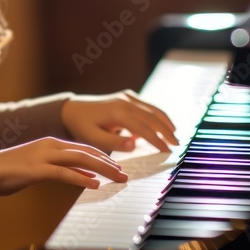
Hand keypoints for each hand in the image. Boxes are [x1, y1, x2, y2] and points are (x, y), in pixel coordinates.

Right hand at [0, 137, 127, 195]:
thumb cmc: (13, 170)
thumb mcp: (43, 168)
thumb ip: (65, 169)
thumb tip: (89, 177)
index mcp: (52, 143)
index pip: (85, 148)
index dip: (103, 157)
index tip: (119, 167)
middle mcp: (51, 146)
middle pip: (87, 152)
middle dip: (108, 163)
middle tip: (125, 174)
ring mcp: (43, 156)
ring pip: (80, 159)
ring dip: (102, 169)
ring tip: (117, 178)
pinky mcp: (36, 169)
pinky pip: (64, 173)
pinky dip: (81, 178)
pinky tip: (94, 184)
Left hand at [60, 89, 177, 152]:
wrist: (72, 109)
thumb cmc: (82, 126)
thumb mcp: (92, 138)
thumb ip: (113, 143)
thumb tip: (134, 145)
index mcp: (118, 112)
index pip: (144, 128)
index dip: (157, 140)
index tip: (167, 152)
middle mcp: (126, 101)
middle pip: (153, 117)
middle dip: (166, 131)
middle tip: (177, 145)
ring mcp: (127, 97)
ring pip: (153, 109)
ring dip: (165, 122)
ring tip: (175, 136)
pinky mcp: (128, 96)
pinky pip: (147, 107)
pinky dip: (158, 116)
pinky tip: (163, 127)